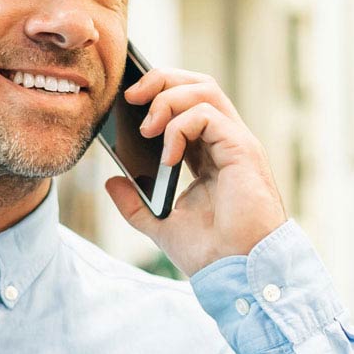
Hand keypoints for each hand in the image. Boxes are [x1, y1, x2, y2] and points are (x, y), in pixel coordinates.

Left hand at [102, 68, 288, 275]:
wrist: (237, 273)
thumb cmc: (211, 252)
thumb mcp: (160, 224)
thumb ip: (135, 203)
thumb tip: (111, 181)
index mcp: (209, 154)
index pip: (185, 105)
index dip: (158, 94)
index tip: (127, 101)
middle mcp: (225, 142)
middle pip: (197, 85)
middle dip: (161, 80)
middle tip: (131, 96)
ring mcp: (236, 143)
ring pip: (204, 90)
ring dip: (167, 99)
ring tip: (146, 129)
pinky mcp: (242, 150)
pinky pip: (207, 115)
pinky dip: (180, 127)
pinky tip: (167, 157)